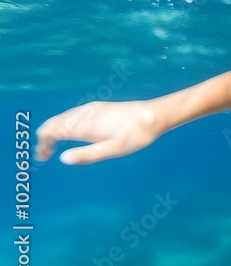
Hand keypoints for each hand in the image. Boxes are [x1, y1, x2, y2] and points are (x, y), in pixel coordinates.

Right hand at [36, 101, 162, 164]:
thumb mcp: (114, 149)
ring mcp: (92, 108)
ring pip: (63, 116)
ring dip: (54, 129)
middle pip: (54, 122)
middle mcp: (85, 113)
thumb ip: (88, 155)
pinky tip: (70, 130)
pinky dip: (64, 122)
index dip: (43, 143)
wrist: (153, 115)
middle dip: (45, 137)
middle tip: (45, 154)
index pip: (52, 131)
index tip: (42, 157)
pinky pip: (73, 113)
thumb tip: (64, 159)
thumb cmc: (136, 135)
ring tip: (53, 145)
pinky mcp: (99, 106)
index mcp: (85, 125)